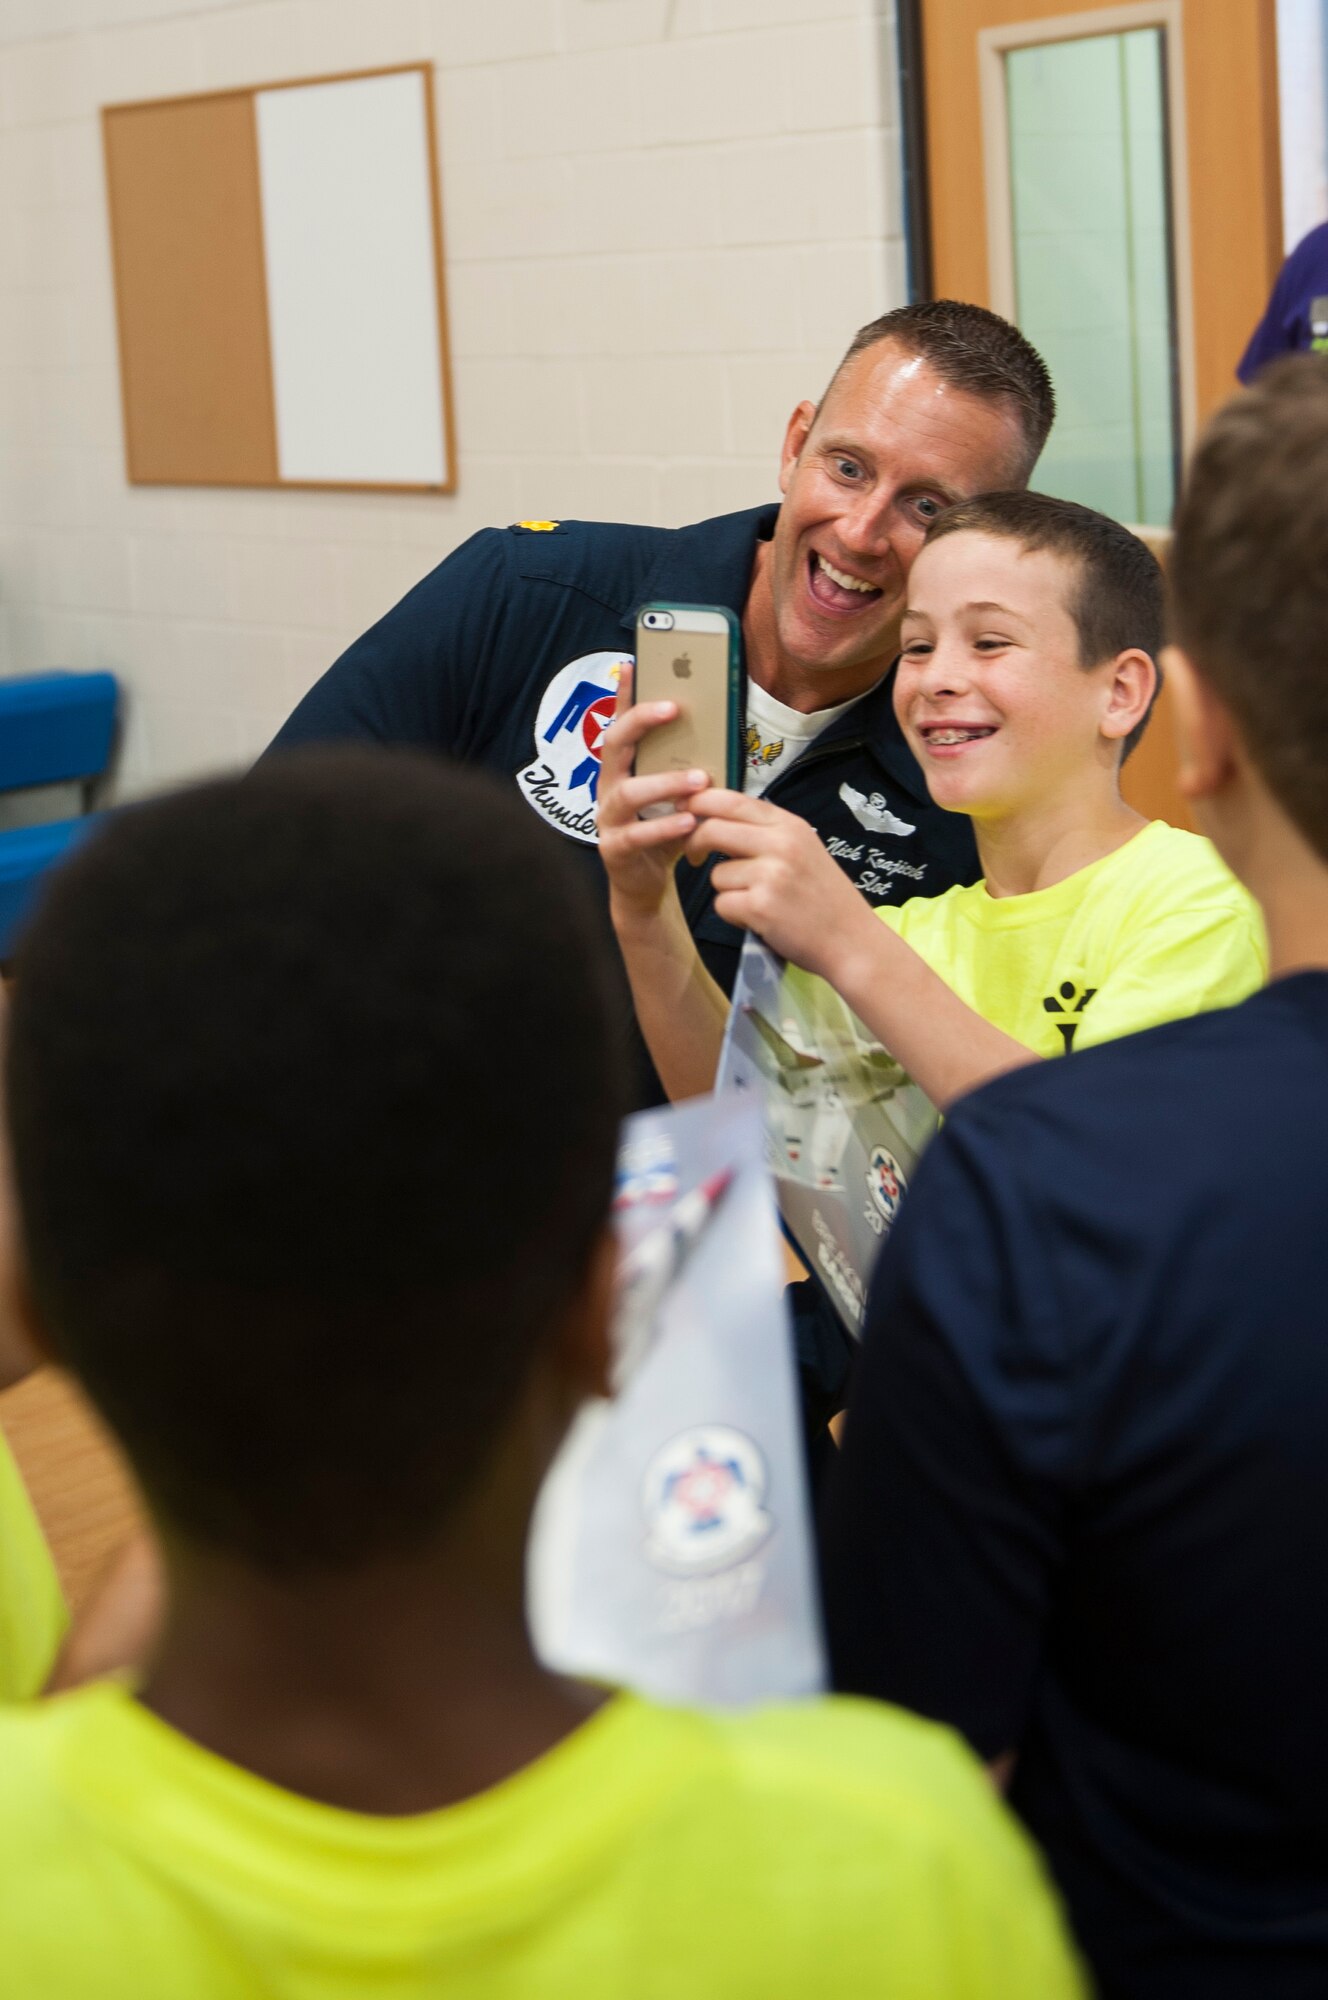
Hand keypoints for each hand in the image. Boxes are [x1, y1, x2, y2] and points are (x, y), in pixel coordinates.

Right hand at [597, 667, 711, 922]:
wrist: (646, 886)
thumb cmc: (665, 832)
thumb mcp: (678, 796)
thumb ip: (688, 768)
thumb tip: (718, 732)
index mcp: (622, 769)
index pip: (620, 723)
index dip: (623, 694)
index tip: (633, 662)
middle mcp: (609, 787)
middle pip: (614, 744)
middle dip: (640, 720)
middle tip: (674, 707)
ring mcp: (607, 819)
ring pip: (628, 792)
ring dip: (665, 782)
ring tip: (699, 779)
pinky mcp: (614, 850)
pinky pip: (637, 834)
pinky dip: (664, 826)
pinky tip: (689, 820)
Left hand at [685, 789, 877, 980]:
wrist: (852, 941)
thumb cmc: (824, 898)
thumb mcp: (803, 850)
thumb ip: (766, 833)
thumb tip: (715, 818)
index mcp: (790, 825)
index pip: (732, 800)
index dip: (699, 802)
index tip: (682, 809)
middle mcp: (781, 844)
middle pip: (712, 830)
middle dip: (694, 844)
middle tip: (695, 858)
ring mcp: (771, 875)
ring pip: (717, 874)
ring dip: (728, 891)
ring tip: (759, 902)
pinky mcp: (761, 906)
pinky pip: (722, 904)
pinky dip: (735, 916)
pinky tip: (761, 920)